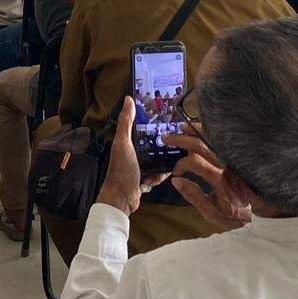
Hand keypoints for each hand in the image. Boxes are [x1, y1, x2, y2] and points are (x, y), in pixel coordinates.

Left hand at [96, 97, 167, 217]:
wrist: (122, 199)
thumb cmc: (121, 170)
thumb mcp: (124, 144)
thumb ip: (126, 123)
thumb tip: (128, 99)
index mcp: (127, 142)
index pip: (142, 127)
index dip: (153, 123)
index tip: (167, 119)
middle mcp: (133, 152)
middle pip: (152, 143)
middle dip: (162, 145)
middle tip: (175, 142)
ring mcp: (139, 166)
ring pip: (157, 159)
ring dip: (162, 163)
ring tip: (169, 163)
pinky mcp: (145, 178)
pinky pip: (158, 173)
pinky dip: (159, 176)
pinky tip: (158, 177)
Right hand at [166, 130, 252, 229]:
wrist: (258, 212)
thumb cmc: (233, 215)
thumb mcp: (211, 214)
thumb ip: (193, 196)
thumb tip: (176, 180)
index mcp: (219, 181)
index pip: (195, 162)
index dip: (181, 164)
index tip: (176, 171)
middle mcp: (227, 166)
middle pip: (202, 145)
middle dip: (182, 139)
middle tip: (167, 138)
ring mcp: (233, 161)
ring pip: (214, 139)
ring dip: (196, 131)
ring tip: (183, 127)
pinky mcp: (237, 158)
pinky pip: (223, 142)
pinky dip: (210, 134)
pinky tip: (201, 131)